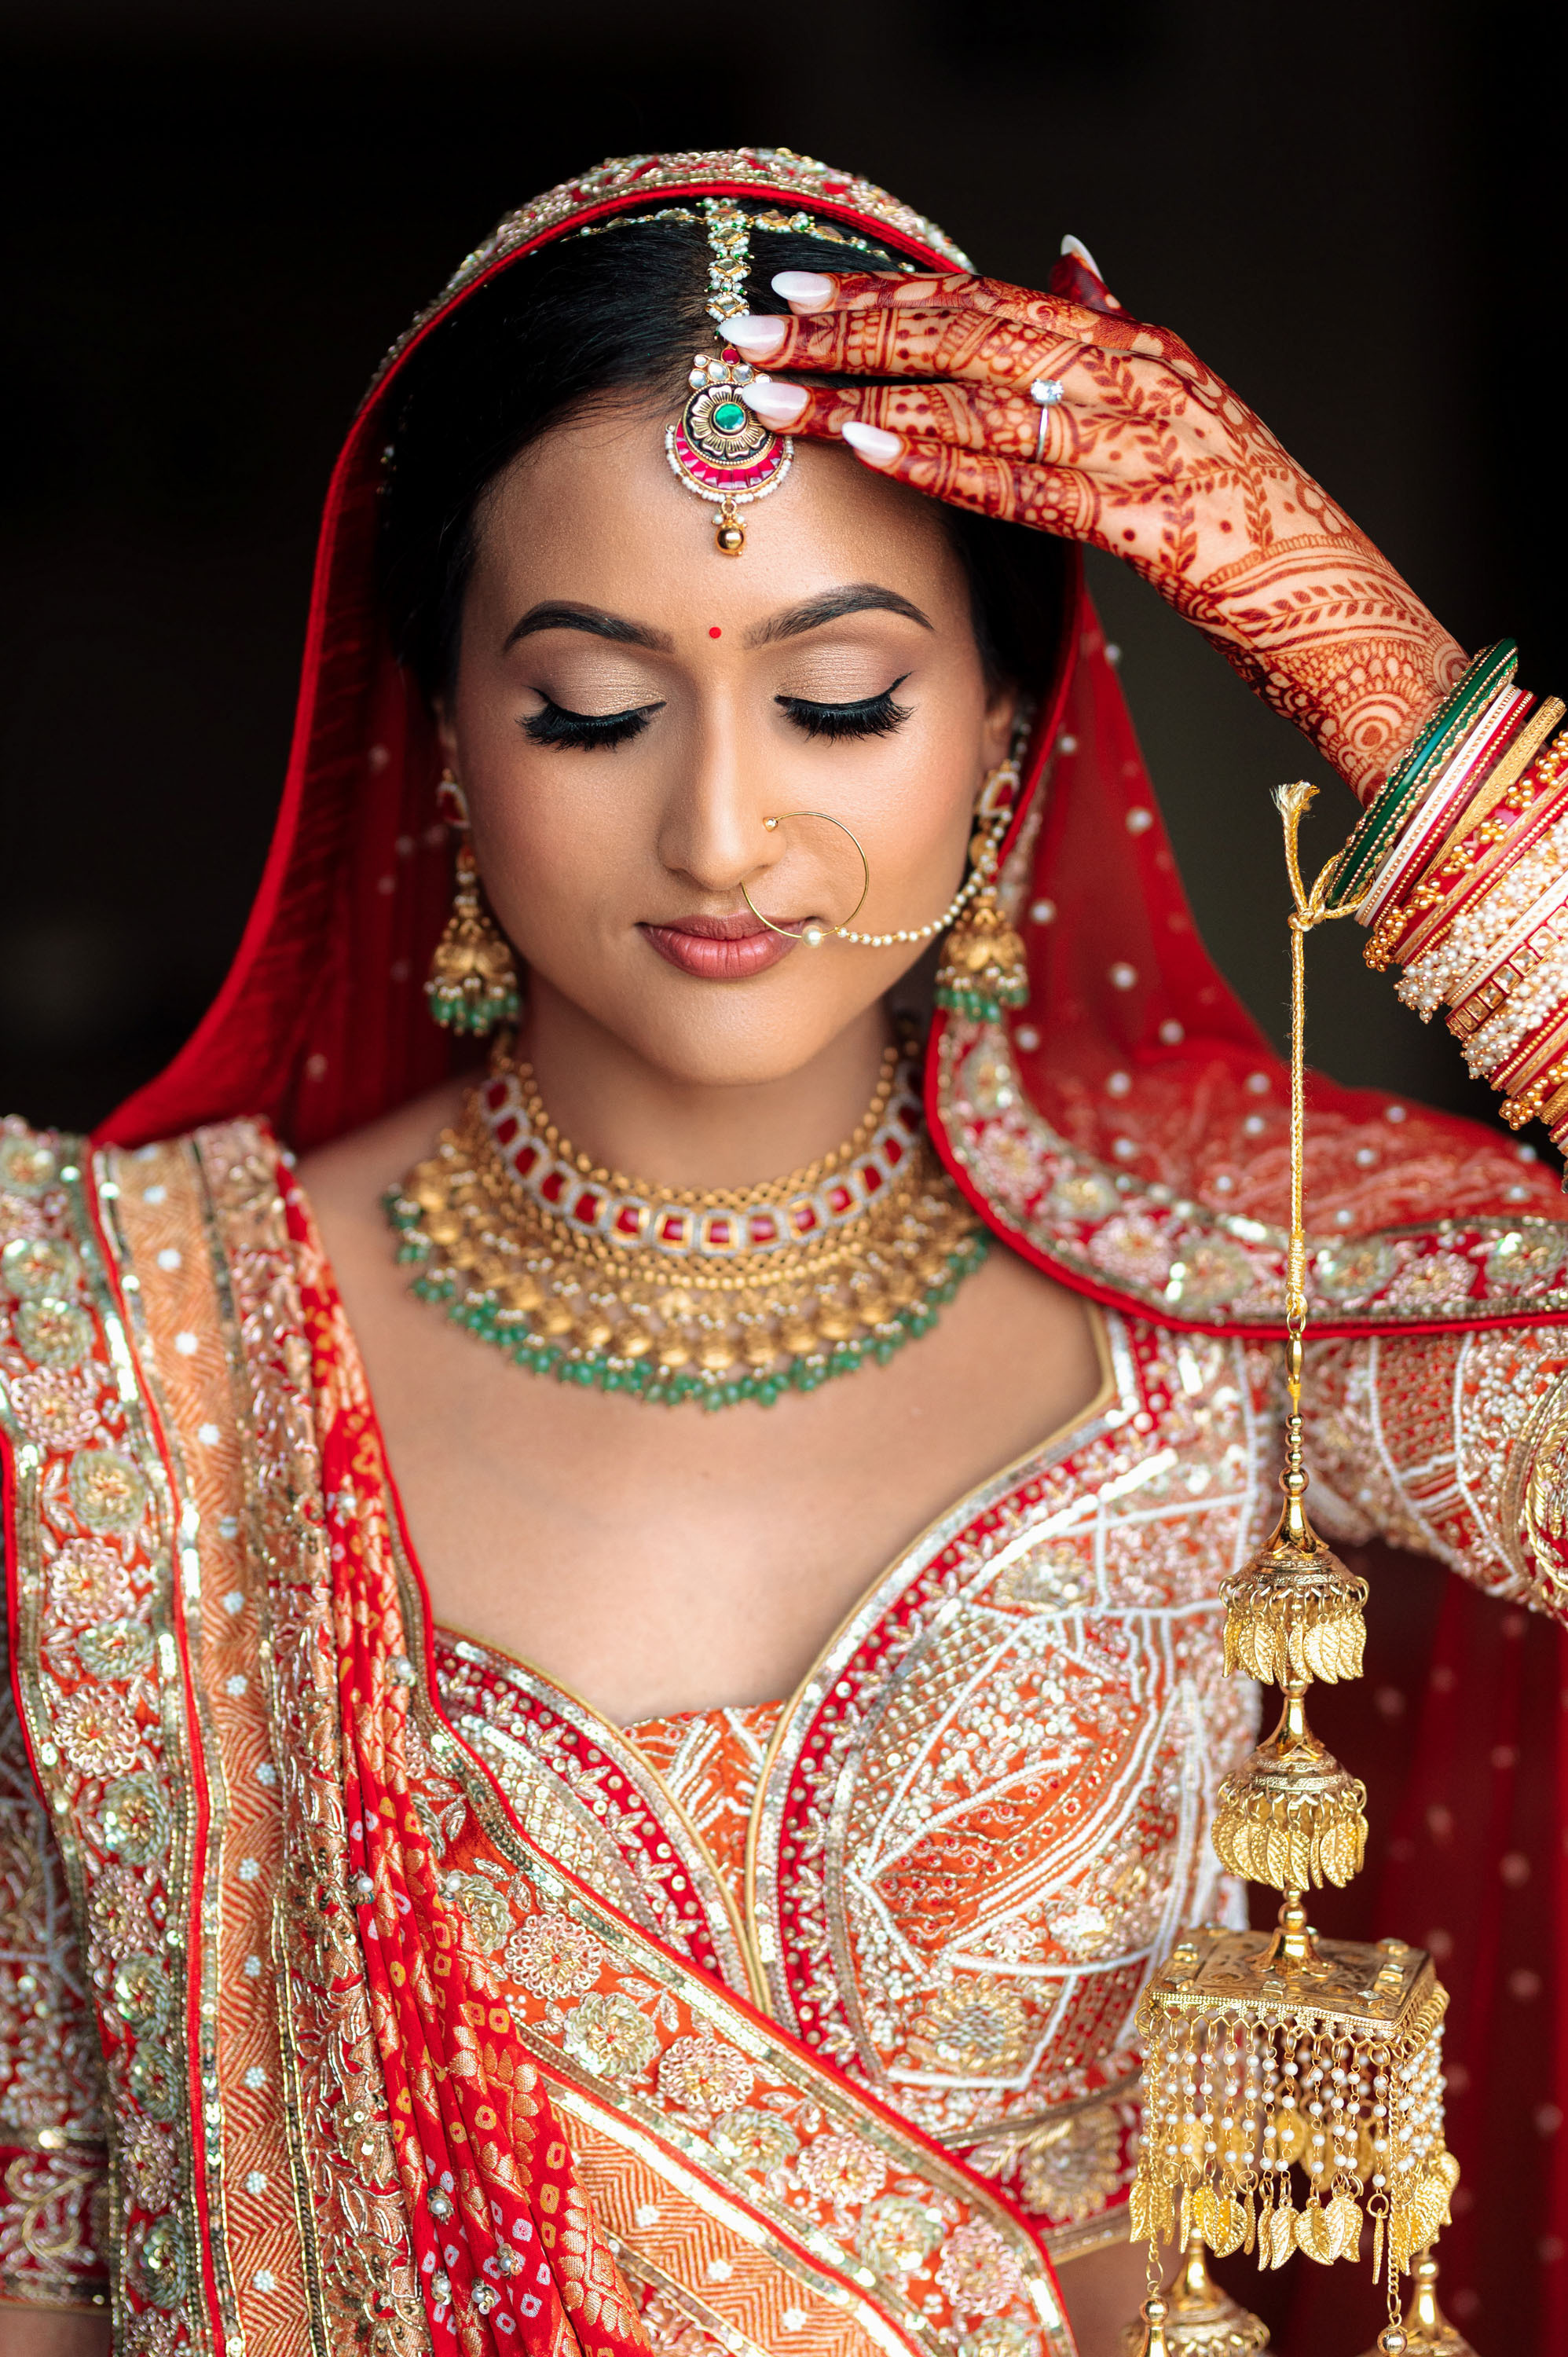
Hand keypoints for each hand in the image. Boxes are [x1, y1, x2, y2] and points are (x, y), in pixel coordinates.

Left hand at [730, 253, 1464, 801]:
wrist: (1343, 616)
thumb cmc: (1253, 539)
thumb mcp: (1183, 420)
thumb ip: (1114, 346)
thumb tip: (1066, 260)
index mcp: (1139, 352)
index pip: (987, 301)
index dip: (888, 292)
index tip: (797, 289)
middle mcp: (1138, 376)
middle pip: (967, 330)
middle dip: (850, 329)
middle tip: (752, 329)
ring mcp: (1145, 442)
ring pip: (979, 395)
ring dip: (863, 389)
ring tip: (773, 387)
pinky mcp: (1149, 519)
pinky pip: (1026, 481)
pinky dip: (942, 459)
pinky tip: (867, 445)